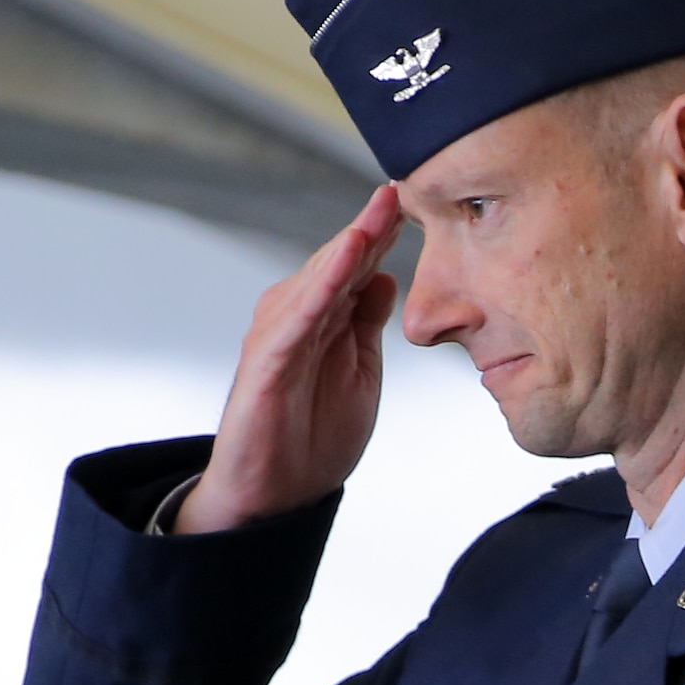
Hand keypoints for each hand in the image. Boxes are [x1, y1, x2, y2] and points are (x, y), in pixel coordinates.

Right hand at [176, 184, 401, 531]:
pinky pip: (297, 320)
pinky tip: (345, 263)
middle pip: (339, 262)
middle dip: (370, 225)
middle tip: (401, 186)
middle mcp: (298, 319)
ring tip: (380, 210)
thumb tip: (385, 275)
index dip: (386, 234)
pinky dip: (320, 288)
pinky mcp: (264, 364)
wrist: (275, 498)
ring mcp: (279, 338)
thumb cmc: (312, 438)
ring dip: (348, 245)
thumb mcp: (360, 374)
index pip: (358, 267)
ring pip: (318, 281)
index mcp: (325, 321)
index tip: (419, 198)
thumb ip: (367, 326)